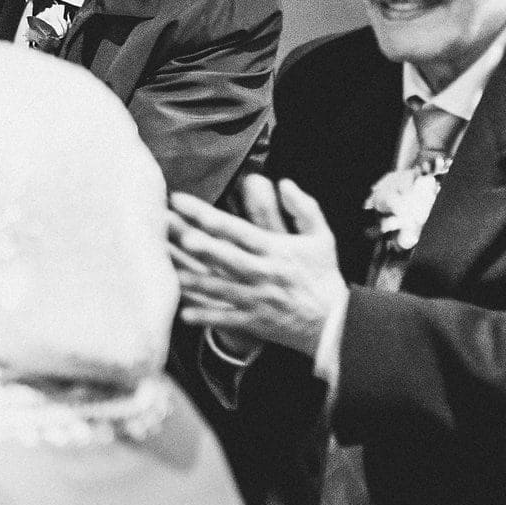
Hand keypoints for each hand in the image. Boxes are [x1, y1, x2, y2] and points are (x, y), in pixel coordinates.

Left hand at [167, 176, 346, 356]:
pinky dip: (206, 317)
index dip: (208, 215)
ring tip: (170, 272)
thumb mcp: (321, 237)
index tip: (181, 202)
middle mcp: (263, 273)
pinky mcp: (254, 321)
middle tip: (174, 232)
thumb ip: (303, 207)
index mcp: (276, 250)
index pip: (237, 229)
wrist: (335, 323)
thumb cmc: (323, 275)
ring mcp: (257, 299)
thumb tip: (284, 182)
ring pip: (221, 288)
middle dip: (201, 246)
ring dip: (195, 280)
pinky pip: (227, 319)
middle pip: (226, 257)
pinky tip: (184, 313)